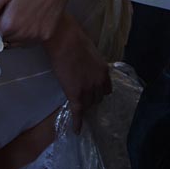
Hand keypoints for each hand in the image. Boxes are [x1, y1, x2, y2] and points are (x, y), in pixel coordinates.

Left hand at [0, 0, 69, 45]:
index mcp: (9, 24)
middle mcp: (22, 35)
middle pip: (4, 40)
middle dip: (1, 30)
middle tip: (6, 14)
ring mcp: (35, 37)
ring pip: (17, 43)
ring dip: (13, 34)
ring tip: (18, 15)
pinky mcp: (46, 36)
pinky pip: (30, 41)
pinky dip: (27, 34)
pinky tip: (29, 19)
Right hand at [47, 14, 111, 133]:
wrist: (63, 39)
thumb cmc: (74, 39)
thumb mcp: (89, 51)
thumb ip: (91, 63)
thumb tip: (85, 66)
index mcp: (104, 70)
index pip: (106, 89)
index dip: (99, 91)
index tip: (93, 92)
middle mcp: (99, 82)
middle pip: (97, 98)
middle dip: (91, 98)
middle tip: (81, 96)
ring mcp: (88, 89)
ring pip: (88, 104)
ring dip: (83, 105)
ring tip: (76, 105)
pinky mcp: (75, 94)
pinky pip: (78, 111)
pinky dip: (77, 122)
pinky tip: (76, 130)